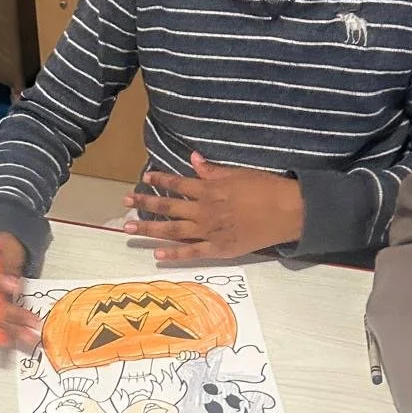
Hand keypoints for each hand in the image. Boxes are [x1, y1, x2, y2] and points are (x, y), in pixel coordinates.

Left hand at [121, 153, 303, 260]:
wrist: (287, 212)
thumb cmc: (266, 188)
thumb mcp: (238, 174)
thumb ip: (212, 170)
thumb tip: (193, 158)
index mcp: (209, 189)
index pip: (177, 184)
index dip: (159, 181)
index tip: (144, 178)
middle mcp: (204, 210)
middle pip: (168, 207)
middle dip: (144, 204)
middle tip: (124, 203)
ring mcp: (209, 232)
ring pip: (173, 231)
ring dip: (149, 229)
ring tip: (128, 229)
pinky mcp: (219, 249)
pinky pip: (192, 253)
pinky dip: (174, 255)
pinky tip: (157, 254)